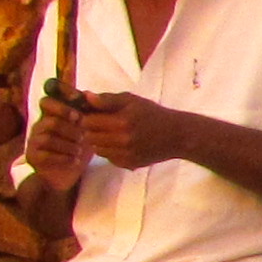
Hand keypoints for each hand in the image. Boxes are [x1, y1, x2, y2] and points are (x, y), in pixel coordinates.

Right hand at [24, 90, 93, 180]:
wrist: (65, 175)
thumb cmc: (76, 149)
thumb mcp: (85, 131)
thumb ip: (87, 115)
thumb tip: (91, 94)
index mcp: (51, 116)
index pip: (48, 101)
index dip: (61, 101)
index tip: (78, 104)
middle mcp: (40, 125)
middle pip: (51, 118)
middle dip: (69, 126)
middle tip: (82, 135)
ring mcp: (34, 141)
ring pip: (48, 138)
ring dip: (68, 145)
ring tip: (79, 151)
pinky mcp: (33, 156)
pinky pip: (46, 154)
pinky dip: (63, 158)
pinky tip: (74, 160)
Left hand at [70, 91, 191, 168]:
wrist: (176, 135)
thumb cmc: (153, 114)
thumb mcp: (132, 100)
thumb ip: (107, 99)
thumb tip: (85, 97)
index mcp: (122, 121)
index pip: (88, 122)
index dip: (88, 117)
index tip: (94, 115)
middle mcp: (122, 140)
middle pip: (90, 137)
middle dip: (92, 130)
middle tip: (102, 125)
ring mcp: (125, 154)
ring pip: (97, 150)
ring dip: (100, 142)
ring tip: (111, 134)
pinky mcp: (129, 164)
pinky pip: (109, 158)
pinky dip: (111, 151)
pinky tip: (121, 144)